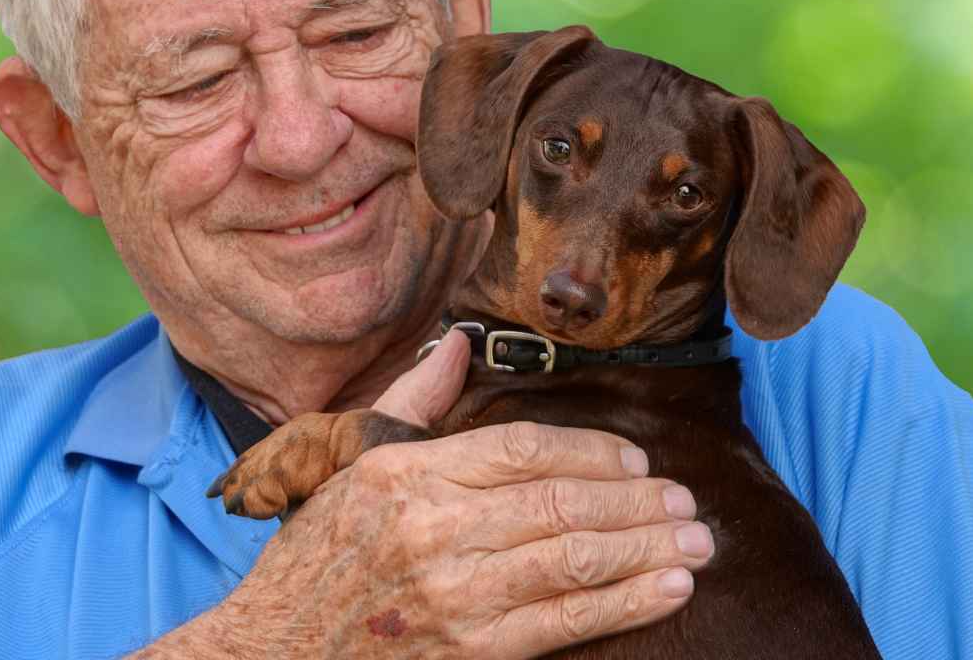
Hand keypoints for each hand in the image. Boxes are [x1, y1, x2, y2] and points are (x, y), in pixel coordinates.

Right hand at [136, 335, 710, 657]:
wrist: (275, 651)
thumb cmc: (319, 554)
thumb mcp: (354, 463)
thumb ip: (413, 400)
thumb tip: (459, 343)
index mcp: (406, 473)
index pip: (521, 447)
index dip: (591, 449)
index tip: (636, 457)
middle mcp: (432, 527)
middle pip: (560, 503)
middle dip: (636, 502)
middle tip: (686, 502)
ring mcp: (452, 593)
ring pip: (572, 560)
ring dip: (645, 549)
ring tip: (697, 542)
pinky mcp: (469, 649)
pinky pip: (563, 622)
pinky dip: (623, 603)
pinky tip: (666, 590)